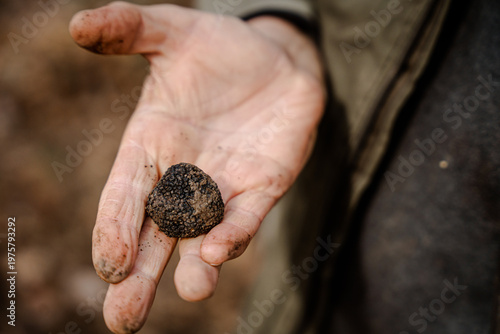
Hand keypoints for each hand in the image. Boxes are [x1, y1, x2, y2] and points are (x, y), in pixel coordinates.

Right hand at [69, 2, 323, 332]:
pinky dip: (235, 232)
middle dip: (141, 276)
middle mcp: (184, 177)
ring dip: (197, 265)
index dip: (114, 229)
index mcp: (152, 147)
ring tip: (191, 289)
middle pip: (157, 234)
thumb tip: (78, 24)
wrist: (273, 57)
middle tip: (123, 319)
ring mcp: (225, 186)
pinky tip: (221, 249)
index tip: (109, 263)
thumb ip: (129, 28)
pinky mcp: (264, 184)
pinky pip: (247, 215)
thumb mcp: (172, 30)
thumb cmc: (218, 48)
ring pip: (204, 236)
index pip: (125, 196)